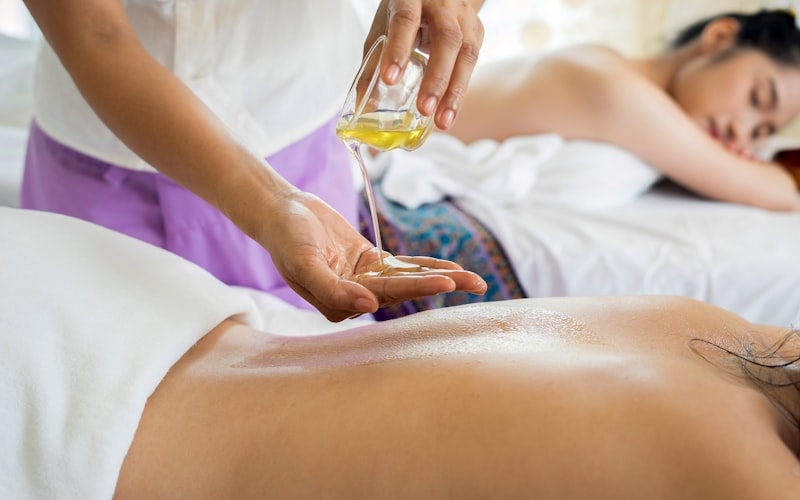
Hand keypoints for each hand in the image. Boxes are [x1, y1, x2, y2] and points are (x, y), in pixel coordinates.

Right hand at [258, 190, 486, 321]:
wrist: (281, 211)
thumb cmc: (286, 238)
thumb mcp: (303, 263)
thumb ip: (332, 289)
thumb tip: (367, 308)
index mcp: (339, 303)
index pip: (384, 297)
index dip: (416, 289)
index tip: (444, 282)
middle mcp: (356, 296)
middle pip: (405, 292)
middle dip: (441, 286)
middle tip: (477, 284)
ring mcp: (365, 279)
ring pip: (409, 279)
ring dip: (442, 278)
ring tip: (476, 281)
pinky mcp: (370, 262)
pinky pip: (403, 266)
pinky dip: (426, 266)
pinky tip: (452, 268)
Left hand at [365, 0, 484, 129]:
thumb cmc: (404, 13)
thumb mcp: (383, 28)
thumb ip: (373, 63)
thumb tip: (365, 104)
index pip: (406, 21)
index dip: (398, 50)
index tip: (389, 79)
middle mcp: (442, 5)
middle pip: (446, 39)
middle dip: (436, 77)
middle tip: (424, 109)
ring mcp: (464, 18)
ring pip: (466, 54)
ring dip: (454, 91)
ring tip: (442, 121)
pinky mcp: (477, 32)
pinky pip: (472, 64)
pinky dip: (460, 91)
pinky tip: (450, 112)